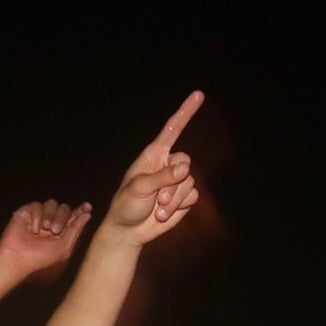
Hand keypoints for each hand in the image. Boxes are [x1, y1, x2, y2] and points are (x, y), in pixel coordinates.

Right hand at [0, 198, 92, 279]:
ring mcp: (39, 217)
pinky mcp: (26, 212)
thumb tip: (88, 214)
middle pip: (65, 208)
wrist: (18, 258)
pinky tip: (33, 229)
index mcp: (61, 232)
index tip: (87, 207)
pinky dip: (37, 216)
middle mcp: (51, 222)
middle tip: (55, 230)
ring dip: (50, 216)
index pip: (73, 216)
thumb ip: (76, 229)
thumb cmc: (41, 258)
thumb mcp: (64, 246)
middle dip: (62, 217)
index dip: (81, 210)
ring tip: (45, 229)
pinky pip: (37, 205)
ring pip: (52, 203)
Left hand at [99, 92, 203, 246]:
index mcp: (153, 155)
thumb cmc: (127, 205)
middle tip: (158, 199)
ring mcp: (176, 181)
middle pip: (185, 162)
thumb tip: (185, 167)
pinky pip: (193, 196)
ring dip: (175, 199)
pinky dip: (180, 207)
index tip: (198, 95)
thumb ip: (161, 177)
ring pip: (190, 182)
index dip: (185, 112)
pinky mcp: (183, 198)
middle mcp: (167, 164)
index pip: (172, 129)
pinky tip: (165, 214)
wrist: (129, 230)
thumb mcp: (139, 188)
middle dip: (174, 183)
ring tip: (158, 209)